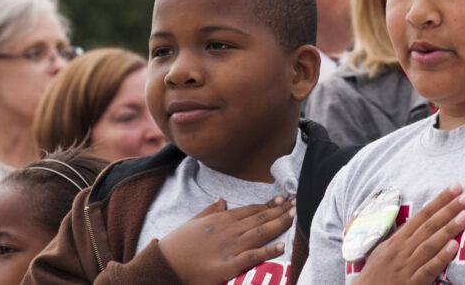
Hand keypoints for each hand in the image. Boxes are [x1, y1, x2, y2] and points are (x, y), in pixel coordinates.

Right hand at [158, 196, 295, 284]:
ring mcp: (230, 247)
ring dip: (280, 224)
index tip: (283, 199)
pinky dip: (268, 251)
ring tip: (295, 217)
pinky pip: (252, 256)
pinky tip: (282, 246)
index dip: (269, 204)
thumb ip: (211, 211)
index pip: (251, 209)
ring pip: (261, 232)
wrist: (165, 265)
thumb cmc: (178, 244)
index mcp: (221, 219)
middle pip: (260, 218)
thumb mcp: (194, 222)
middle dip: (281, 210)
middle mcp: (229, 230)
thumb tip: (221, 199)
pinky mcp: (229, 265)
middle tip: (299, 203)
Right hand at [353, 183, 464, 284]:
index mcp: (396, 240)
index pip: (421, 215)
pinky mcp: (412, 283)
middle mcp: (401, 250)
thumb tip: (415, 224)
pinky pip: (428, 268)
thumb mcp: (383, 252)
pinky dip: (441, 257)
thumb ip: (400, 238)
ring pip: (430, 244)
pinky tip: (454, 246)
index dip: (438, 201)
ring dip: (449, 228)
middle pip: (428, 225)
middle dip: (448, 209)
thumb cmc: (375, 276)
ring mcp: (407, 266)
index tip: (455, 187)